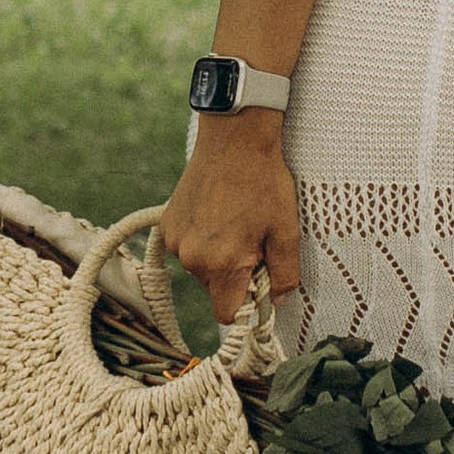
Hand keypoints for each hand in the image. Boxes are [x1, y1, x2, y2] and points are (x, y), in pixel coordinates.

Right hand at [159, 116, 301, 322]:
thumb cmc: (264, 182)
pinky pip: (187, 247)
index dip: (247, 306)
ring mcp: (175, 240)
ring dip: (217, 256)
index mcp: (221, 264)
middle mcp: (191, 258)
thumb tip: (278, 300)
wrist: (234, 138)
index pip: (228, 315)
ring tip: (234, 221)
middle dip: (235, 274)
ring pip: (201, 268)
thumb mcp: (286, 230)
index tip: (260, 283)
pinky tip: (217, 212)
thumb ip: (285, 274)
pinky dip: (202, 239)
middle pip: (216, 289)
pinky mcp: (167, 225)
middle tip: (253, 240)